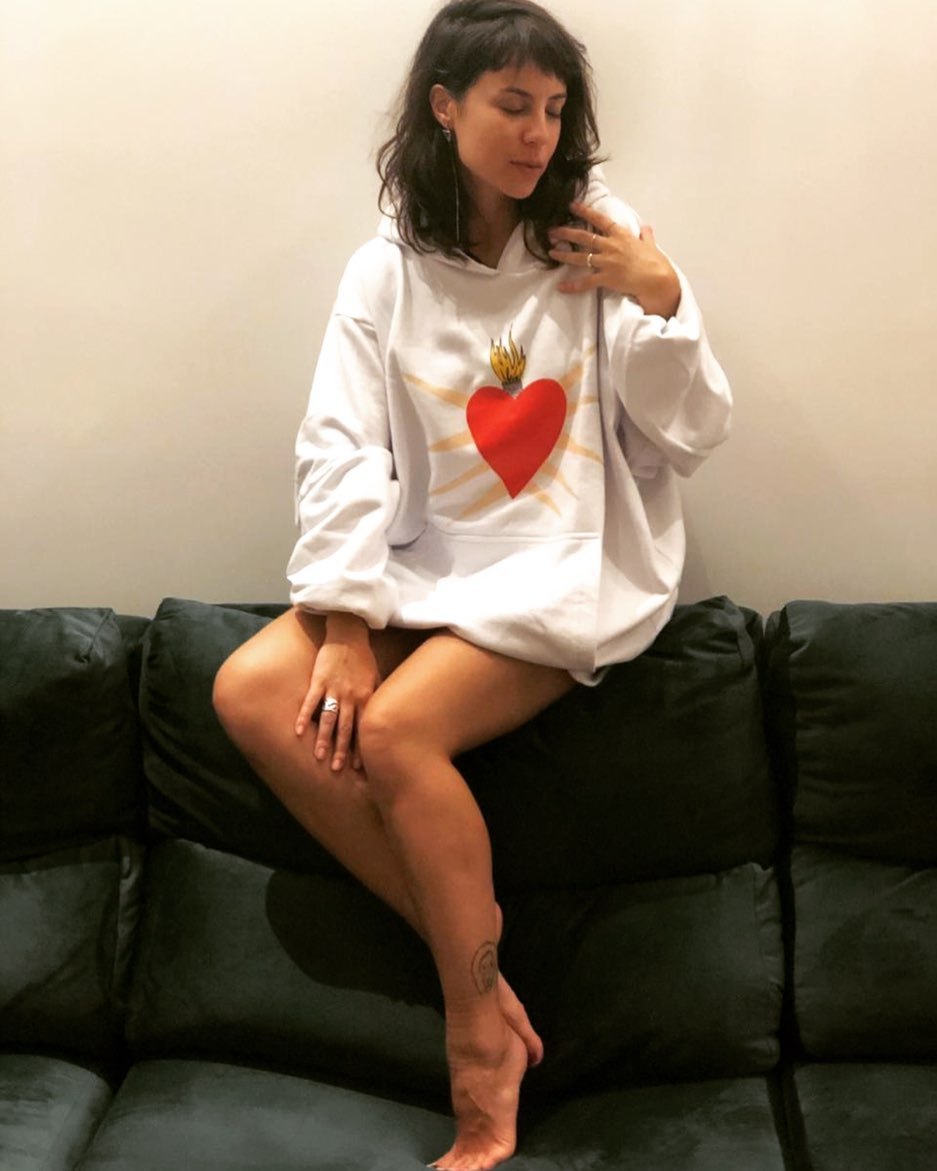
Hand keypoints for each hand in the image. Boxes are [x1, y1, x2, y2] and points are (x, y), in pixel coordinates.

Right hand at [295, 613, 378, 771]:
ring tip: (318, 756)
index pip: (363, 727)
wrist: (348, 634)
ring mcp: (333, 688)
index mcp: (365, 697)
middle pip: (345, 728)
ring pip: (328, 719)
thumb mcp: (375, 677)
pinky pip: (310, 701)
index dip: (361, 747)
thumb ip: (375, 697)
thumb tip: (379, 717)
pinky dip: (303, 716)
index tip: (359, 766)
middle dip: (341, 750)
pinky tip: (298, 731)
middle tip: (337, 769)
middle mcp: (350, 696)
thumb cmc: (363, 657)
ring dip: (323, 738)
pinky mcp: (319, 680)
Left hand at [548, 201, 680, 318]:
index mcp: (621, 235)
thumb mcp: (651, 245)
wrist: (657, 280)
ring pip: (581, 257)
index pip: (600, 220)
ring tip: (551, 252)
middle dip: (566, 232)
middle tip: (552, 230)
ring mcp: (607, 262)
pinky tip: (561, 287)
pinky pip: (586, 282)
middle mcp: (611, 246)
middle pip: (584, 237)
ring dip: (564, 255)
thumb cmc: (656, 262)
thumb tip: (646, 228)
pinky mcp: (606, 278)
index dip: (585, 211)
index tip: (572, 206)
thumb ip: (646, 236)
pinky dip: (572, 286)